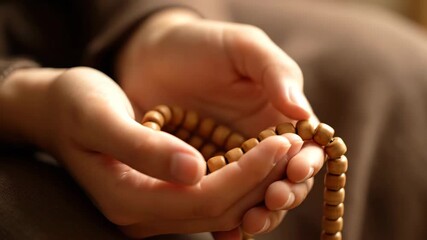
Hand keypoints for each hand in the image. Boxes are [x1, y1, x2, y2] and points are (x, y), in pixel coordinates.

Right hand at [1, 67, 315, 237]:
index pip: (204, 198)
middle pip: (218, 210)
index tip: (281, 142)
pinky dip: (239, 182)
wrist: (57, 110)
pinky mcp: (162, 195)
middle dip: (261, 180)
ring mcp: (153, 208)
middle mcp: (143, 214)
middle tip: (292, 145)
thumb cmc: (74, 105)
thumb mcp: (100, 118)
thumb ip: (144, 148)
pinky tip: (259, 160)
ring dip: (256, 183)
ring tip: (285, 150)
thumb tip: (193, 170)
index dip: (247, 174)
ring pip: (220, 209)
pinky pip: (210, 198)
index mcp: (128, 198)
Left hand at [116, 9, 323, 237]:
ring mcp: (231, 163)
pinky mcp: (201, 175)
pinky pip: (217, 202)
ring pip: (254, 198)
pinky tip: (224, 230)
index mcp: (278, 115)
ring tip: (249, 222)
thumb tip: (304, 113)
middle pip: (285, 180)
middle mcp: (259, 144)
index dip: (306, 163)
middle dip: (284, 195)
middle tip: (272, 200)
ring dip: (257, 213)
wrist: (151, 56)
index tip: (294, 170)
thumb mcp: (243, 47)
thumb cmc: (202, 44)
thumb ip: (275, 73)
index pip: (305, 147)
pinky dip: (224, 220)